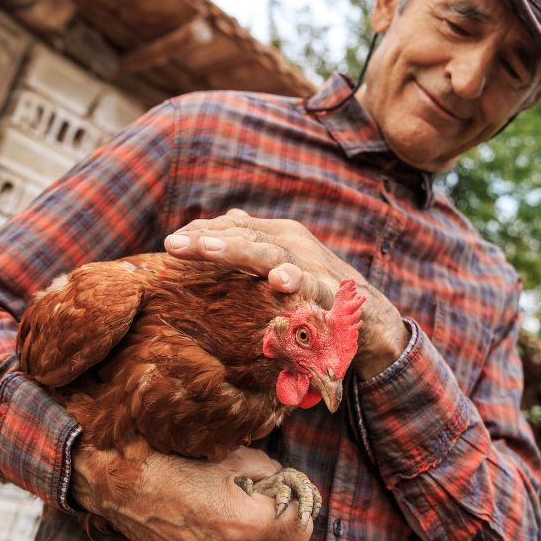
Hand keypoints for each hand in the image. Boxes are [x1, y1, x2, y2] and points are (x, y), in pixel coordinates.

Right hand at [71, 443, 311, 540]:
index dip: (298, 509)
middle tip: (250, 492)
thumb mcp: (229, 455)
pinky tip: (198, 519)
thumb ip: (267, 470)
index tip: (286, 494)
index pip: (300, 530)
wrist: (118, 481)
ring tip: (218, 504)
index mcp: (241, 522)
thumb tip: (284, 480)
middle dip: (270, 518)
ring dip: (244, 531)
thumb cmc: (173, 459)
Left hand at [164, 209, 408, 377]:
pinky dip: (296, 282)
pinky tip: (281, 282)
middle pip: (244, 236)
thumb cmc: (317, 287)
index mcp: (277, 235)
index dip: (201, 231)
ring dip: (239, 250)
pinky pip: (311, 285)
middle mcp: (292, 243)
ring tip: (209, 248)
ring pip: (270, 254)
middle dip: (207, 239)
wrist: (371, 316)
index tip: (169, 243)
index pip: (233, 226)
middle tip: (173, 245)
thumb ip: (252, 243)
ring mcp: (312, 264)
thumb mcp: (282, 262)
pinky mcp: (331, 290)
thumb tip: (218, 224)